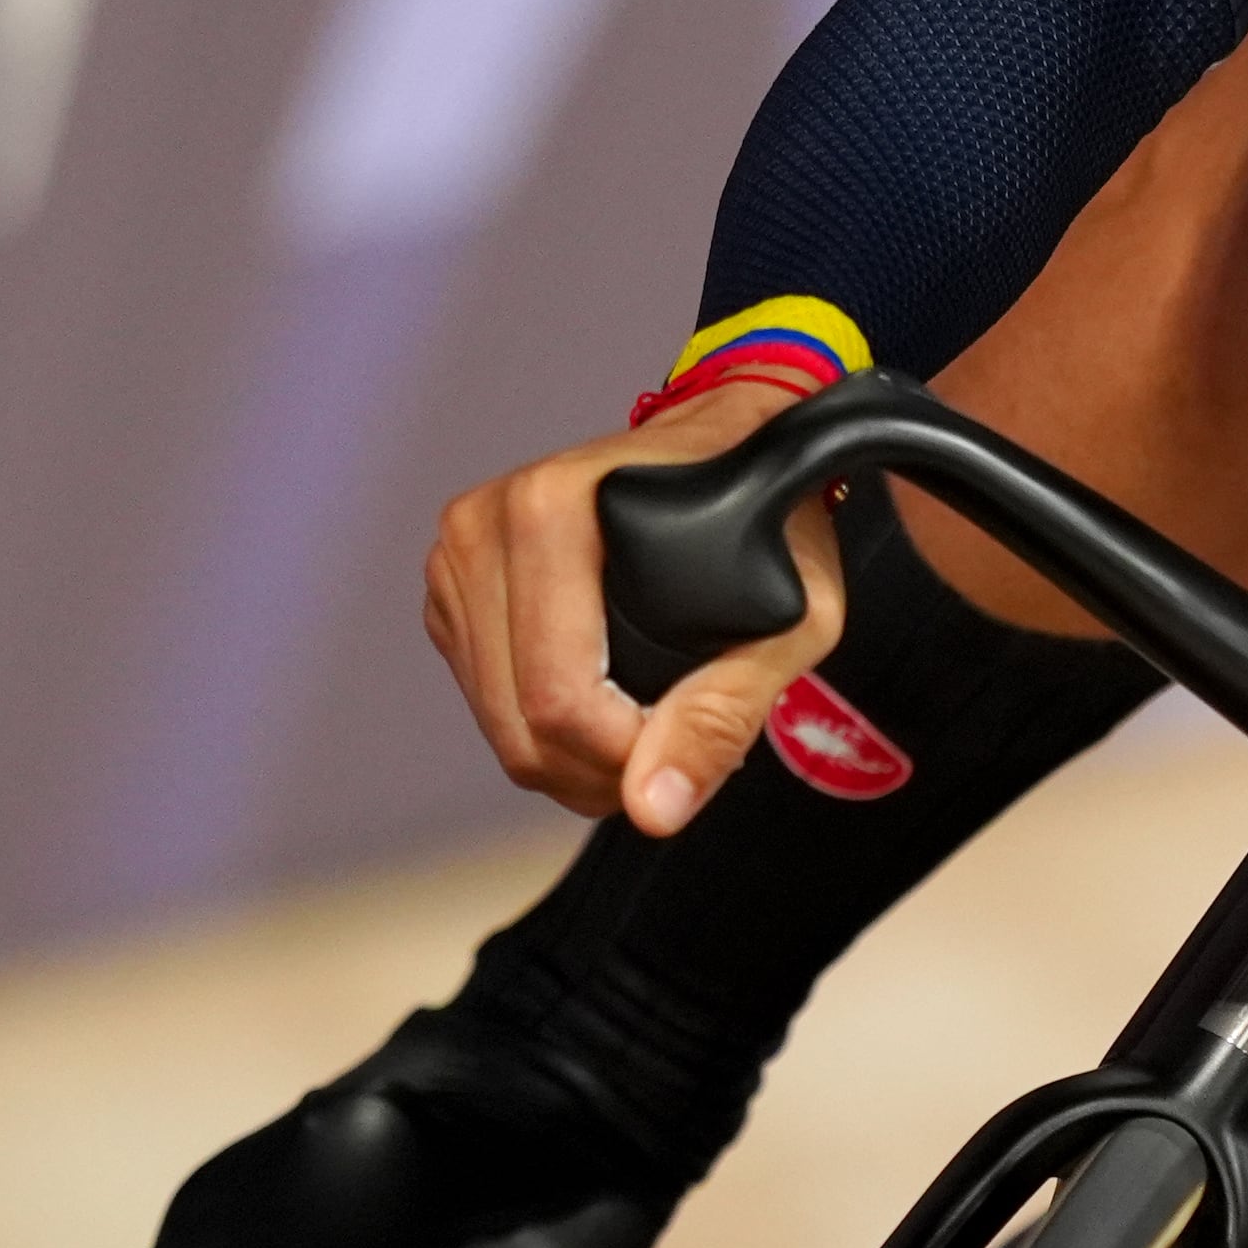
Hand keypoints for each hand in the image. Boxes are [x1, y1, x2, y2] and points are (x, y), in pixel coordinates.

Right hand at [420, 377, 846, 833]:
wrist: (738, 439)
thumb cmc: (772, 511)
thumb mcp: (793, 614)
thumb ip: (724, 712)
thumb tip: (654, 808)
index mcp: (551, 509)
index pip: (558, 695)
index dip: (626, 759)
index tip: (687, 751)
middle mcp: (486, 524)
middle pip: (518, 724)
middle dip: (601, 769)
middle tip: (677, 749)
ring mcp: (460, 554)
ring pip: (497, 726)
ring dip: (574, 755)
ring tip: (652, 722)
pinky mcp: (455, 589)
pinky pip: (486, 700)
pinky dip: (545, 725)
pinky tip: (607, 697)